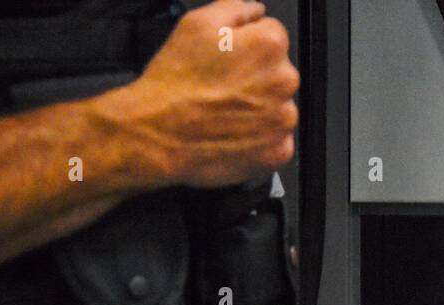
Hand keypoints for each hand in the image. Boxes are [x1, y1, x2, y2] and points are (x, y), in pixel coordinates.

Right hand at [112, 0, 299, 187]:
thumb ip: (236, 8)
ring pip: (278, 106)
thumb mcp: (198, 23)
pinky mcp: (277, 151)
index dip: (247, 46)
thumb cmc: (175, 82)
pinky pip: (276, 139)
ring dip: (259, 108)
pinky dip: (260, 137)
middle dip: (255, 77)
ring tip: (224, 111)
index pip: (273, 36)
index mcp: (269, 46)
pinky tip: (233, 131)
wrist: (159, 134)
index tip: (229, 60)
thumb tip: (255, 10)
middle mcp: (284, 82)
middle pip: (278, 72)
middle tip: (222, 87)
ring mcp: (283, 120)